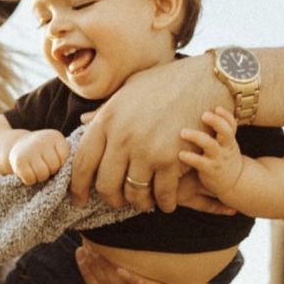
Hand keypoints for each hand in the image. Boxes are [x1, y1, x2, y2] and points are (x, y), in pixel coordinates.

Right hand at [8, 129, 69, 184]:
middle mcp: (41, 140)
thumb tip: (71, 178)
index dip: (60, 163)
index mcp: (55, 136)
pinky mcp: (19, 161)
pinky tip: (28, 172)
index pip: (64, 158)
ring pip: (42, 175)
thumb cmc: (44, 151)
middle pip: (54, 167)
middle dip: (50, 171)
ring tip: (36, 169)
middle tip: (44, 166)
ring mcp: (29, 150)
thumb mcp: (55, 148)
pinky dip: (29, 180)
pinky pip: (30, 179)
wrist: (19, 146)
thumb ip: (65, 157)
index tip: (54, 160)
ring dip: (40, 177)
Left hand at [71, 55, 231, 211]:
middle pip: (105, 184)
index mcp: (108, 118)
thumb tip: (84, 122)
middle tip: (118, 201)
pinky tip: (165, 202)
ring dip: (139, 203)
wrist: (206, 80)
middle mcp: (123, 136)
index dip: (77, 186)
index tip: (79, 199)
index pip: (83, 162)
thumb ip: (106, 111)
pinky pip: (161, 194)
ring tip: (144, 201)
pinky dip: (163, 203)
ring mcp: (147, 150)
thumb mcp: (129, 90)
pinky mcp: (172, 160)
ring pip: (133, 194)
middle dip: (111, 199)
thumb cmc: (166, 82)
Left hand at [179, 107, 242, 201]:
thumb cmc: (224, 156)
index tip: (217, 107)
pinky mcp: (209, 170)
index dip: (226, 115)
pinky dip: (190, 157)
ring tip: (183, 132)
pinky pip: (199, 162)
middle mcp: (225, 146)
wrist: (233, 182)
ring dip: (197, 137)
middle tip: (204, 114)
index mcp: (228, 139)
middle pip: (225, 131)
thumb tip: (204, 104)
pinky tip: (180, 153)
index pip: (231, 124)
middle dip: (216, 121)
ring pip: (210, 145)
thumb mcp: (226, 142)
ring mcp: (218, 158)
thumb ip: (218, 128)